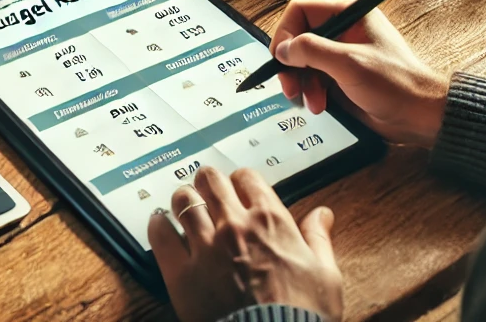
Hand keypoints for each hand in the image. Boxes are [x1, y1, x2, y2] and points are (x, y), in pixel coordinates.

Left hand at [149, 166, 342, 321]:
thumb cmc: (304, 317)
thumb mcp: (326, 276)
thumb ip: (319, 238)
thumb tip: (322, 215)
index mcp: (270, 221)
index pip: (246, 177)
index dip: (242, 181)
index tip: (240, 191)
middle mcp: (234, 225)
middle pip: (209, 179)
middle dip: (208, 183)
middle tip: (208, 194)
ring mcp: (206, 247)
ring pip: (182, 199)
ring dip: (184, 201)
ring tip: (185, 209)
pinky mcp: (182, 273)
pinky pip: (160, 234)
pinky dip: (159, 226)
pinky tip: (163, 226)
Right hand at [271, 0, 448, 146]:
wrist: (421, 116)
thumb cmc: (395, 83)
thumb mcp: (349, 64)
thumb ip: (312, 51)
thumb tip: (283, 49)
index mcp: (347, 13)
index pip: (300, 10)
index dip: (286, 32)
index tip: (280, 57)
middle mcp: (341, 29)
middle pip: (298, 36)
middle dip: (291, 63)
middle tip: (289, 85)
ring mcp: (340, 53)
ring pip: (302, 60)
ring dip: (301, 82)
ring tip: (312, 102)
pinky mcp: (340, 75)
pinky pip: (312, 77)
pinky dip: (310, 91)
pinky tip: (320, 105)